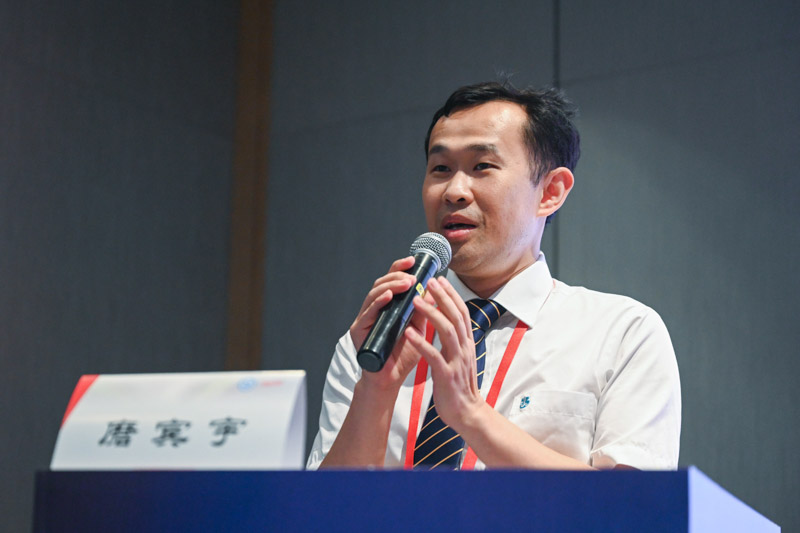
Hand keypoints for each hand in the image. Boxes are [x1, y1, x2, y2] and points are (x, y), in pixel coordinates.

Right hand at [349, 256, 431, 390]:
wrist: (391, 380)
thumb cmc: (403, 355)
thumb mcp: (419, 329)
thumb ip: (424, 311)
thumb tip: (435, 291)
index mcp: (389, 307)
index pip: (393, 282)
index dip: (401, 268)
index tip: (414, 260)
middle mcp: (375, 310)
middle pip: (382, 283)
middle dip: (398, 276)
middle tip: (413, 275)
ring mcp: (365, 319)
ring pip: (374, 294)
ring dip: (391, 286)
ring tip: (406, 283)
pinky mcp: (359, 331)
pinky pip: (368, 312)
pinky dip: (378, 302)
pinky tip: (389, 296)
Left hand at [405, 276, 484, 431]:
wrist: (467, 414)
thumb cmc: (458, 386)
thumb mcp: (459, 358)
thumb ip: (453, 341)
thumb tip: (444, 322)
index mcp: (467, 344)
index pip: (462, 313)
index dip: (451, 295)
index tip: (440, 280)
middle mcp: (464, 349)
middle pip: (455, 316)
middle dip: (442, 297)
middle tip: (429, 280)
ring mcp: (456, 362)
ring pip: (446, 331)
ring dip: (431, 313)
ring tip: (417, 300)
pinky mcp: (446, 376)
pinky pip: (433, 355)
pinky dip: (421, 342)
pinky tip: (409, 332)